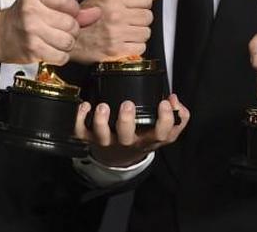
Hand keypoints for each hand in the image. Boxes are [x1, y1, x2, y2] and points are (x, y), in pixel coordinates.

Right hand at [0, 0, 100, 64]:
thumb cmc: (21, 17)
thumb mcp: (42, 3)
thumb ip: (70, 8)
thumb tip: (96, 13)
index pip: (69, 2)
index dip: (73, 11)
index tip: (66, 15)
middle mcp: (32, 11)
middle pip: (71, 24)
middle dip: (71, 30)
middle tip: (59, 30)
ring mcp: (32, 31)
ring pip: (68, 41)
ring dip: (66, 44)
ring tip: (55, 40)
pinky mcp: (33, 50)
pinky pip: (61, 56)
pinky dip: (60, 56)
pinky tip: (51, 50)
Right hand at [71, 0, 162, 63]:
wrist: (70, 38)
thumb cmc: (85, 17)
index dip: (141, 4)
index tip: (133, 7)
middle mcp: (116, 15)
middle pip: (148, 16)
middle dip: (140, 19)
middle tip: (127, 21)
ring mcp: (116, 33)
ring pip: (146, 33)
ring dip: (138, 34)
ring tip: (124, 32)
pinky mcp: (117, 50)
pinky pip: (141, 48)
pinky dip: (134, 47)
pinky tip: (123, 42)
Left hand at [73, 94, 188, 167]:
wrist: (119, 157)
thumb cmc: (143, 136)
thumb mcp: (163, 130)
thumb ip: (177, 116)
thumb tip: (174, 99)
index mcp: (148, 139)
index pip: (161, 135)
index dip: (165, 120)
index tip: (164, 103)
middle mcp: (128, 142)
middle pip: (127, 137)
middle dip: (126, 120)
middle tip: (127, 104)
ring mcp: (108, 141)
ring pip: (103, 136)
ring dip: (101, 121)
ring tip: (102, 106)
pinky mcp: (91, 139)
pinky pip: (81, 132)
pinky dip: (79, 119)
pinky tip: (84, 106)